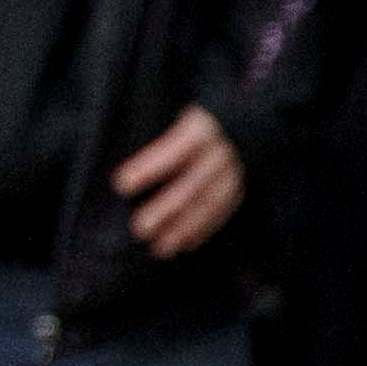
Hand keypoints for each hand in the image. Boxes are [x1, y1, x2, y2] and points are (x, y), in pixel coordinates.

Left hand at [111, 105, 246, 259]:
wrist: (244, 122)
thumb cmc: (194, 124)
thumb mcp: (177, 118)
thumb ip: (159, 140)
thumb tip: (122, 172)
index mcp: (201, 130)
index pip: (173, 149)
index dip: (149, 167)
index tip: (121, 184)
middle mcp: (221, 152)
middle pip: (193, 183)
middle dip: (166, 208)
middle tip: (140, 228)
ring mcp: (234, 172)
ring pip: (210, 203)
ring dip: (184, 228)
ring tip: (161, 247)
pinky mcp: (240, 188)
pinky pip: (223, 212)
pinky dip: (203, 230)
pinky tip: (185, 245)